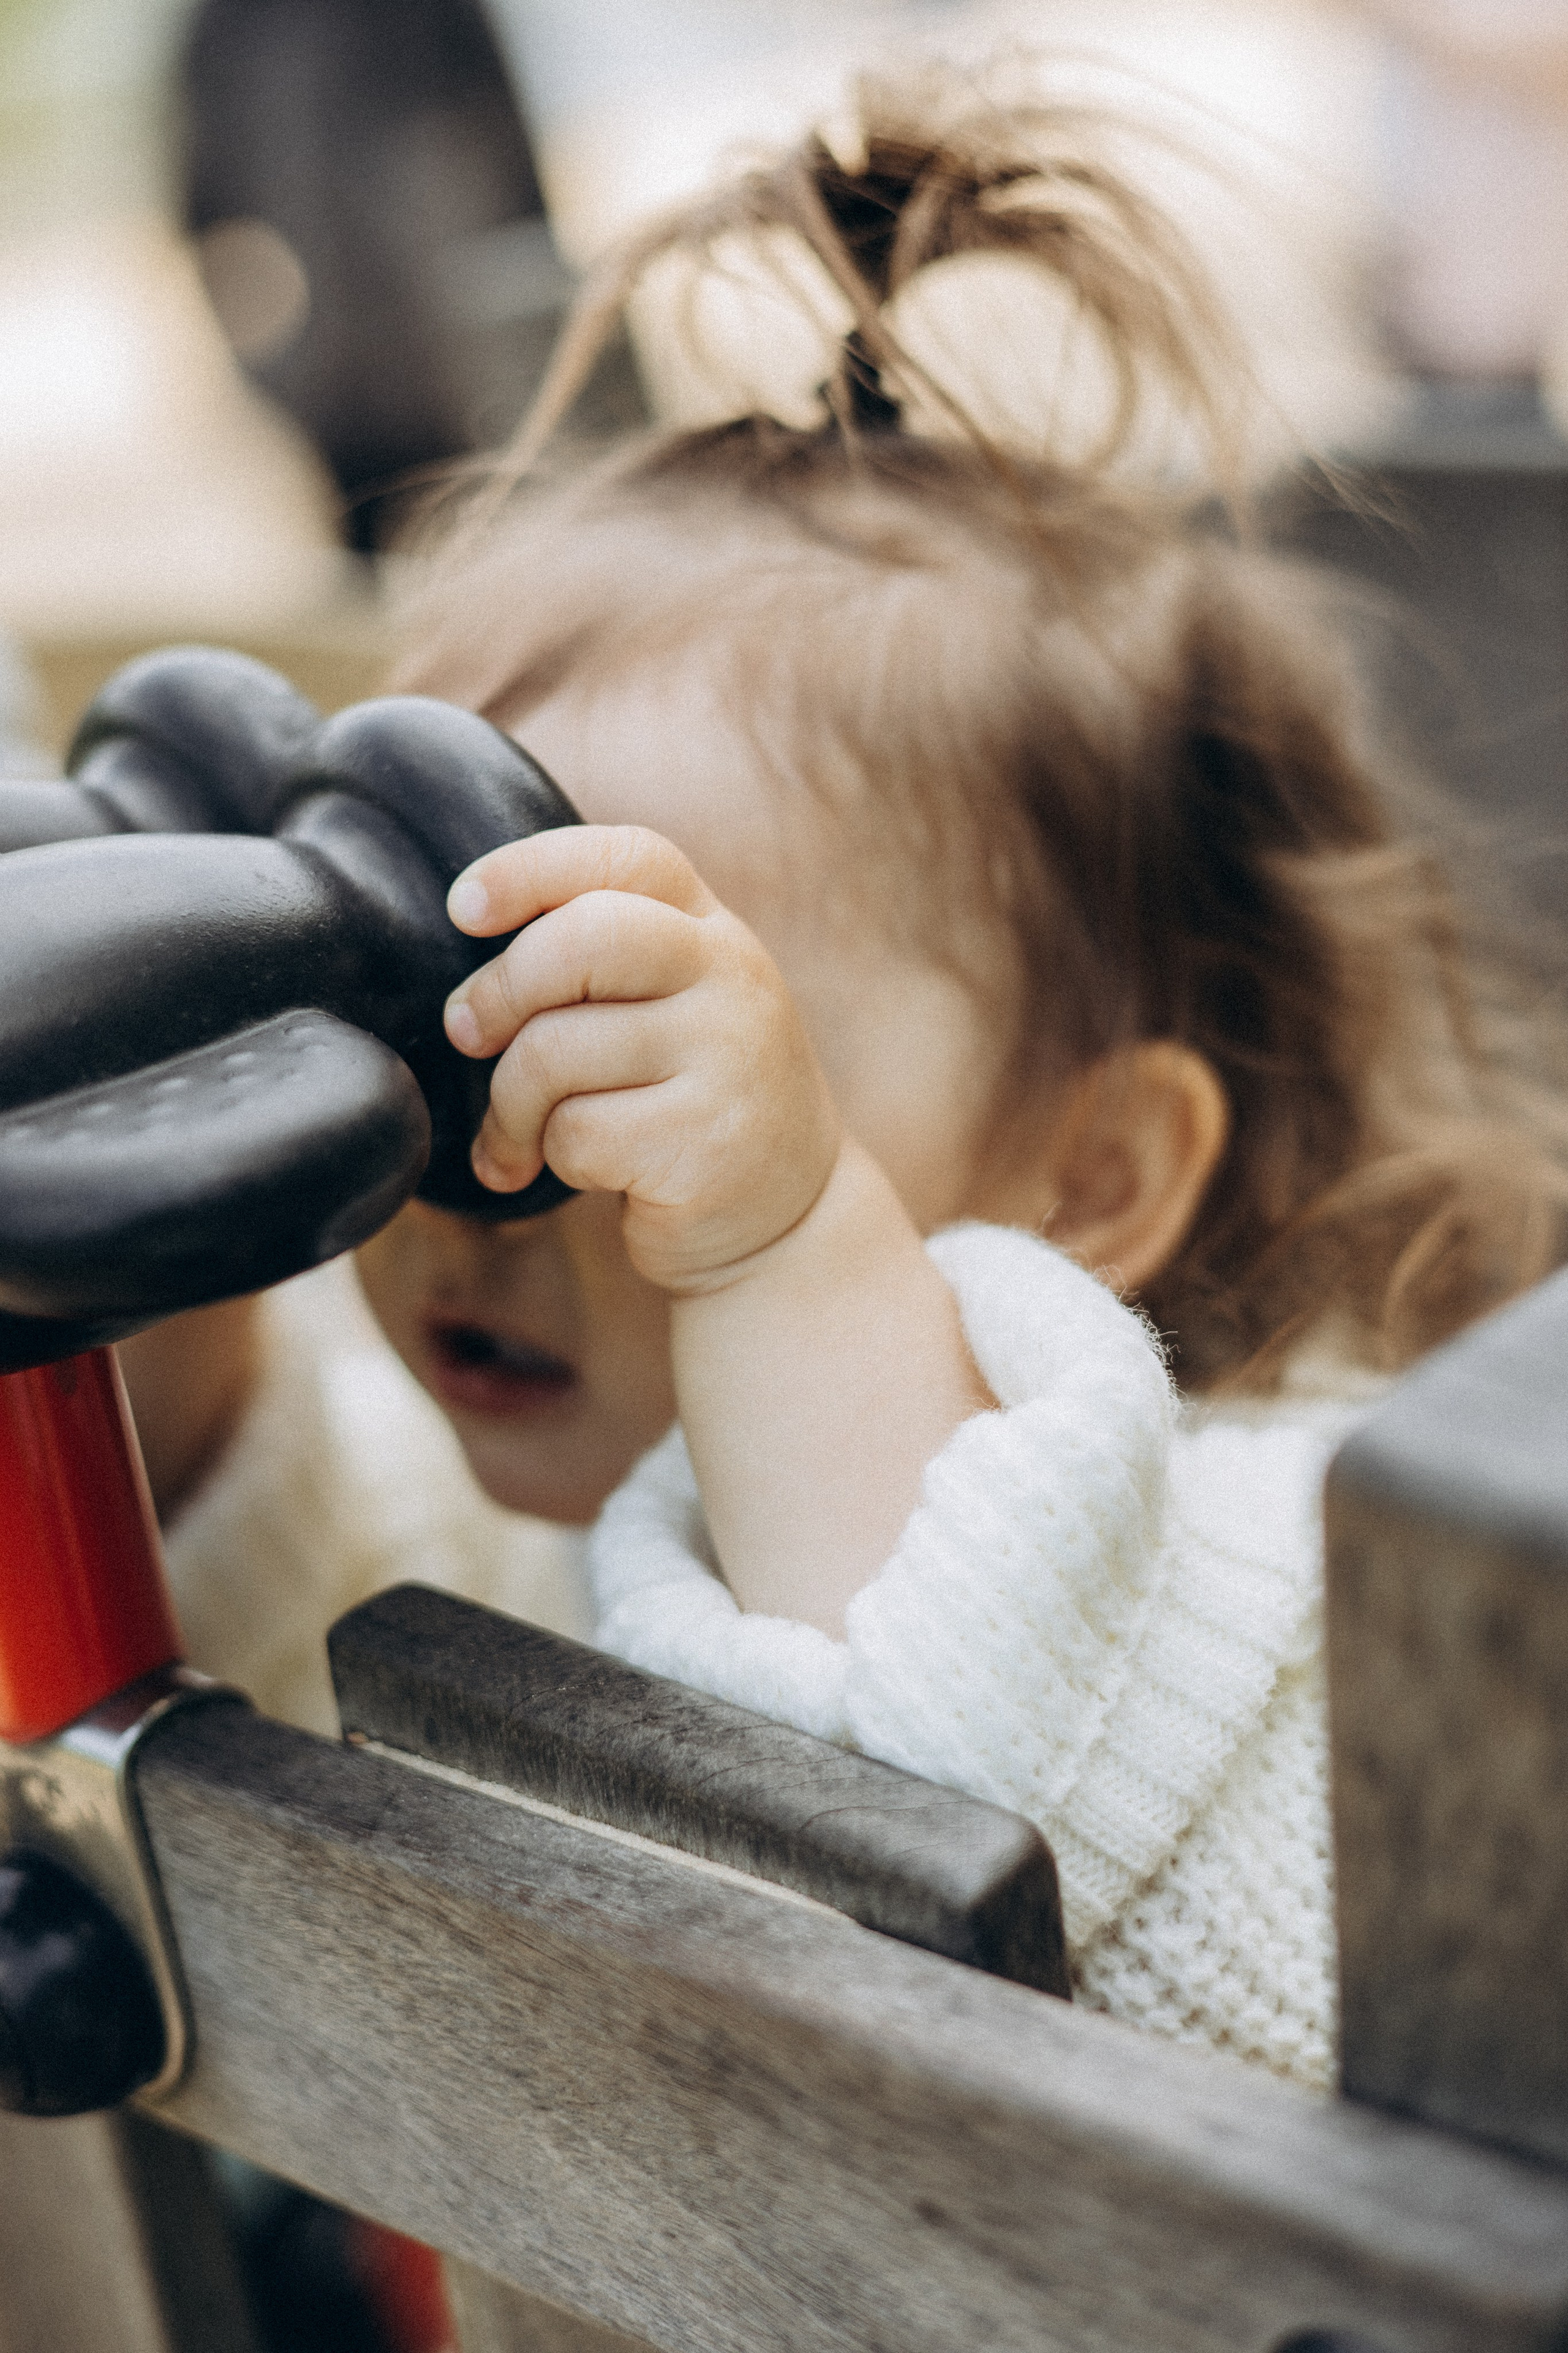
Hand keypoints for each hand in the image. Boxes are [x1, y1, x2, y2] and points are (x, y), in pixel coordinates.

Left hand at [442, 825, 842, 1293]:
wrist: (792, 1220)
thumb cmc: (694, 1102)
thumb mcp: (673, 1008)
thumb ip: (604, 959)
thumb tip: (472, 955)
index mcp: (715, 932)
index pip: (627, 860)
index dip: (530, 869)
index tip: (462, 909)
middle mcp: (733, 979)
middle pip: (579, 942)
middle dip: (497, 992)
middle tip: (466, 1034)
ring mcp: (729, 1059)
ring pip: (555, 1051)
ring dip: (509, 1107)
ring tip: (515, 1140)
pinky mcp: (707, 1144)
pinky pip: (575, 1133)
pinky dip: (551, 1160)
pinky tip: (576, 1174)